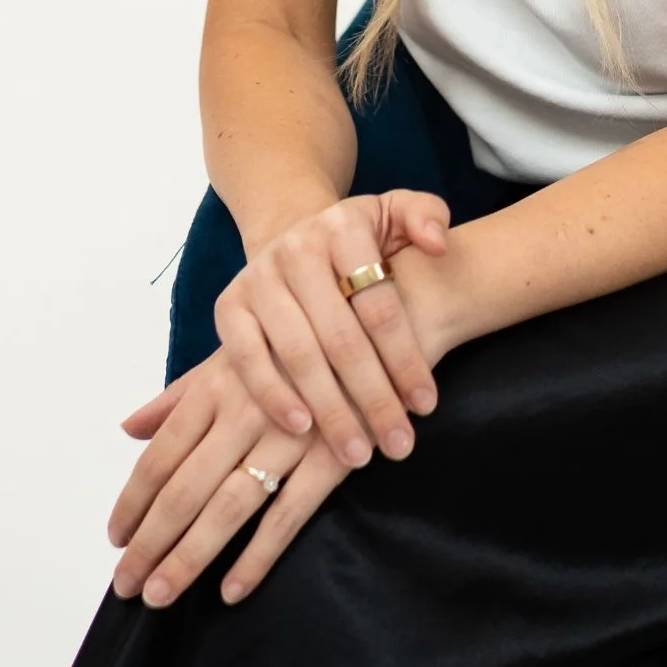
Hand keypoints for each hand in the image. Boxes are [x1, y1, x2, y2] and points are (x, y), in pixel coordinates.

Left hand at [109, 348, 351, 607]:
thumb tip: (129, 428)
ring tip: (161, 595)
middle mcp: (244, 411)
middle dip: (150, 542)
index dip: (133, 501)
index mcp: (216, 385)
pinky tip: (232, 589)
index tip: (114, 539)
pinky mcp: (332, 456)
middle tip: (127, 585)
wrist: (381, 319)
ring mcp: (290, 436)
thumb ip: (180, 394)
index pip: (161, 454)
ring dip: (190, 556)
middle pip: (185, 488)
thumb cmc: (300, 337)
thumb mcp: (234, 352)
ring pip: (228, 507)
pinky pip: (288, 515)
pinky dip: (258, 555)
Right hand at [213, 188, 451, 469]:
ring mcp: (258, 279)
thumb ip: (427, 216)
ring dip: (330, 409)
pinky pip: (247, 359)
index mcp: (344, 226)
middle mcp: (296, 250)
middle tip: (399, 445)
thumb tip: (437, 244)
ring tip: (358, 452)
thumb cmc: (361, 242)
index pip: (379, 304)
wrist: (296, 238)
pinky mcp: (228, 307)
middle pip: (341, 338)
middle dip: (373, 397)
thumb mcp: (397, 214)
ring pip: (298, 355)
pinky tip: (303, 430)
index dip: (405, 358)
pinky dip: (273, 396)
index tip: (426, 405)